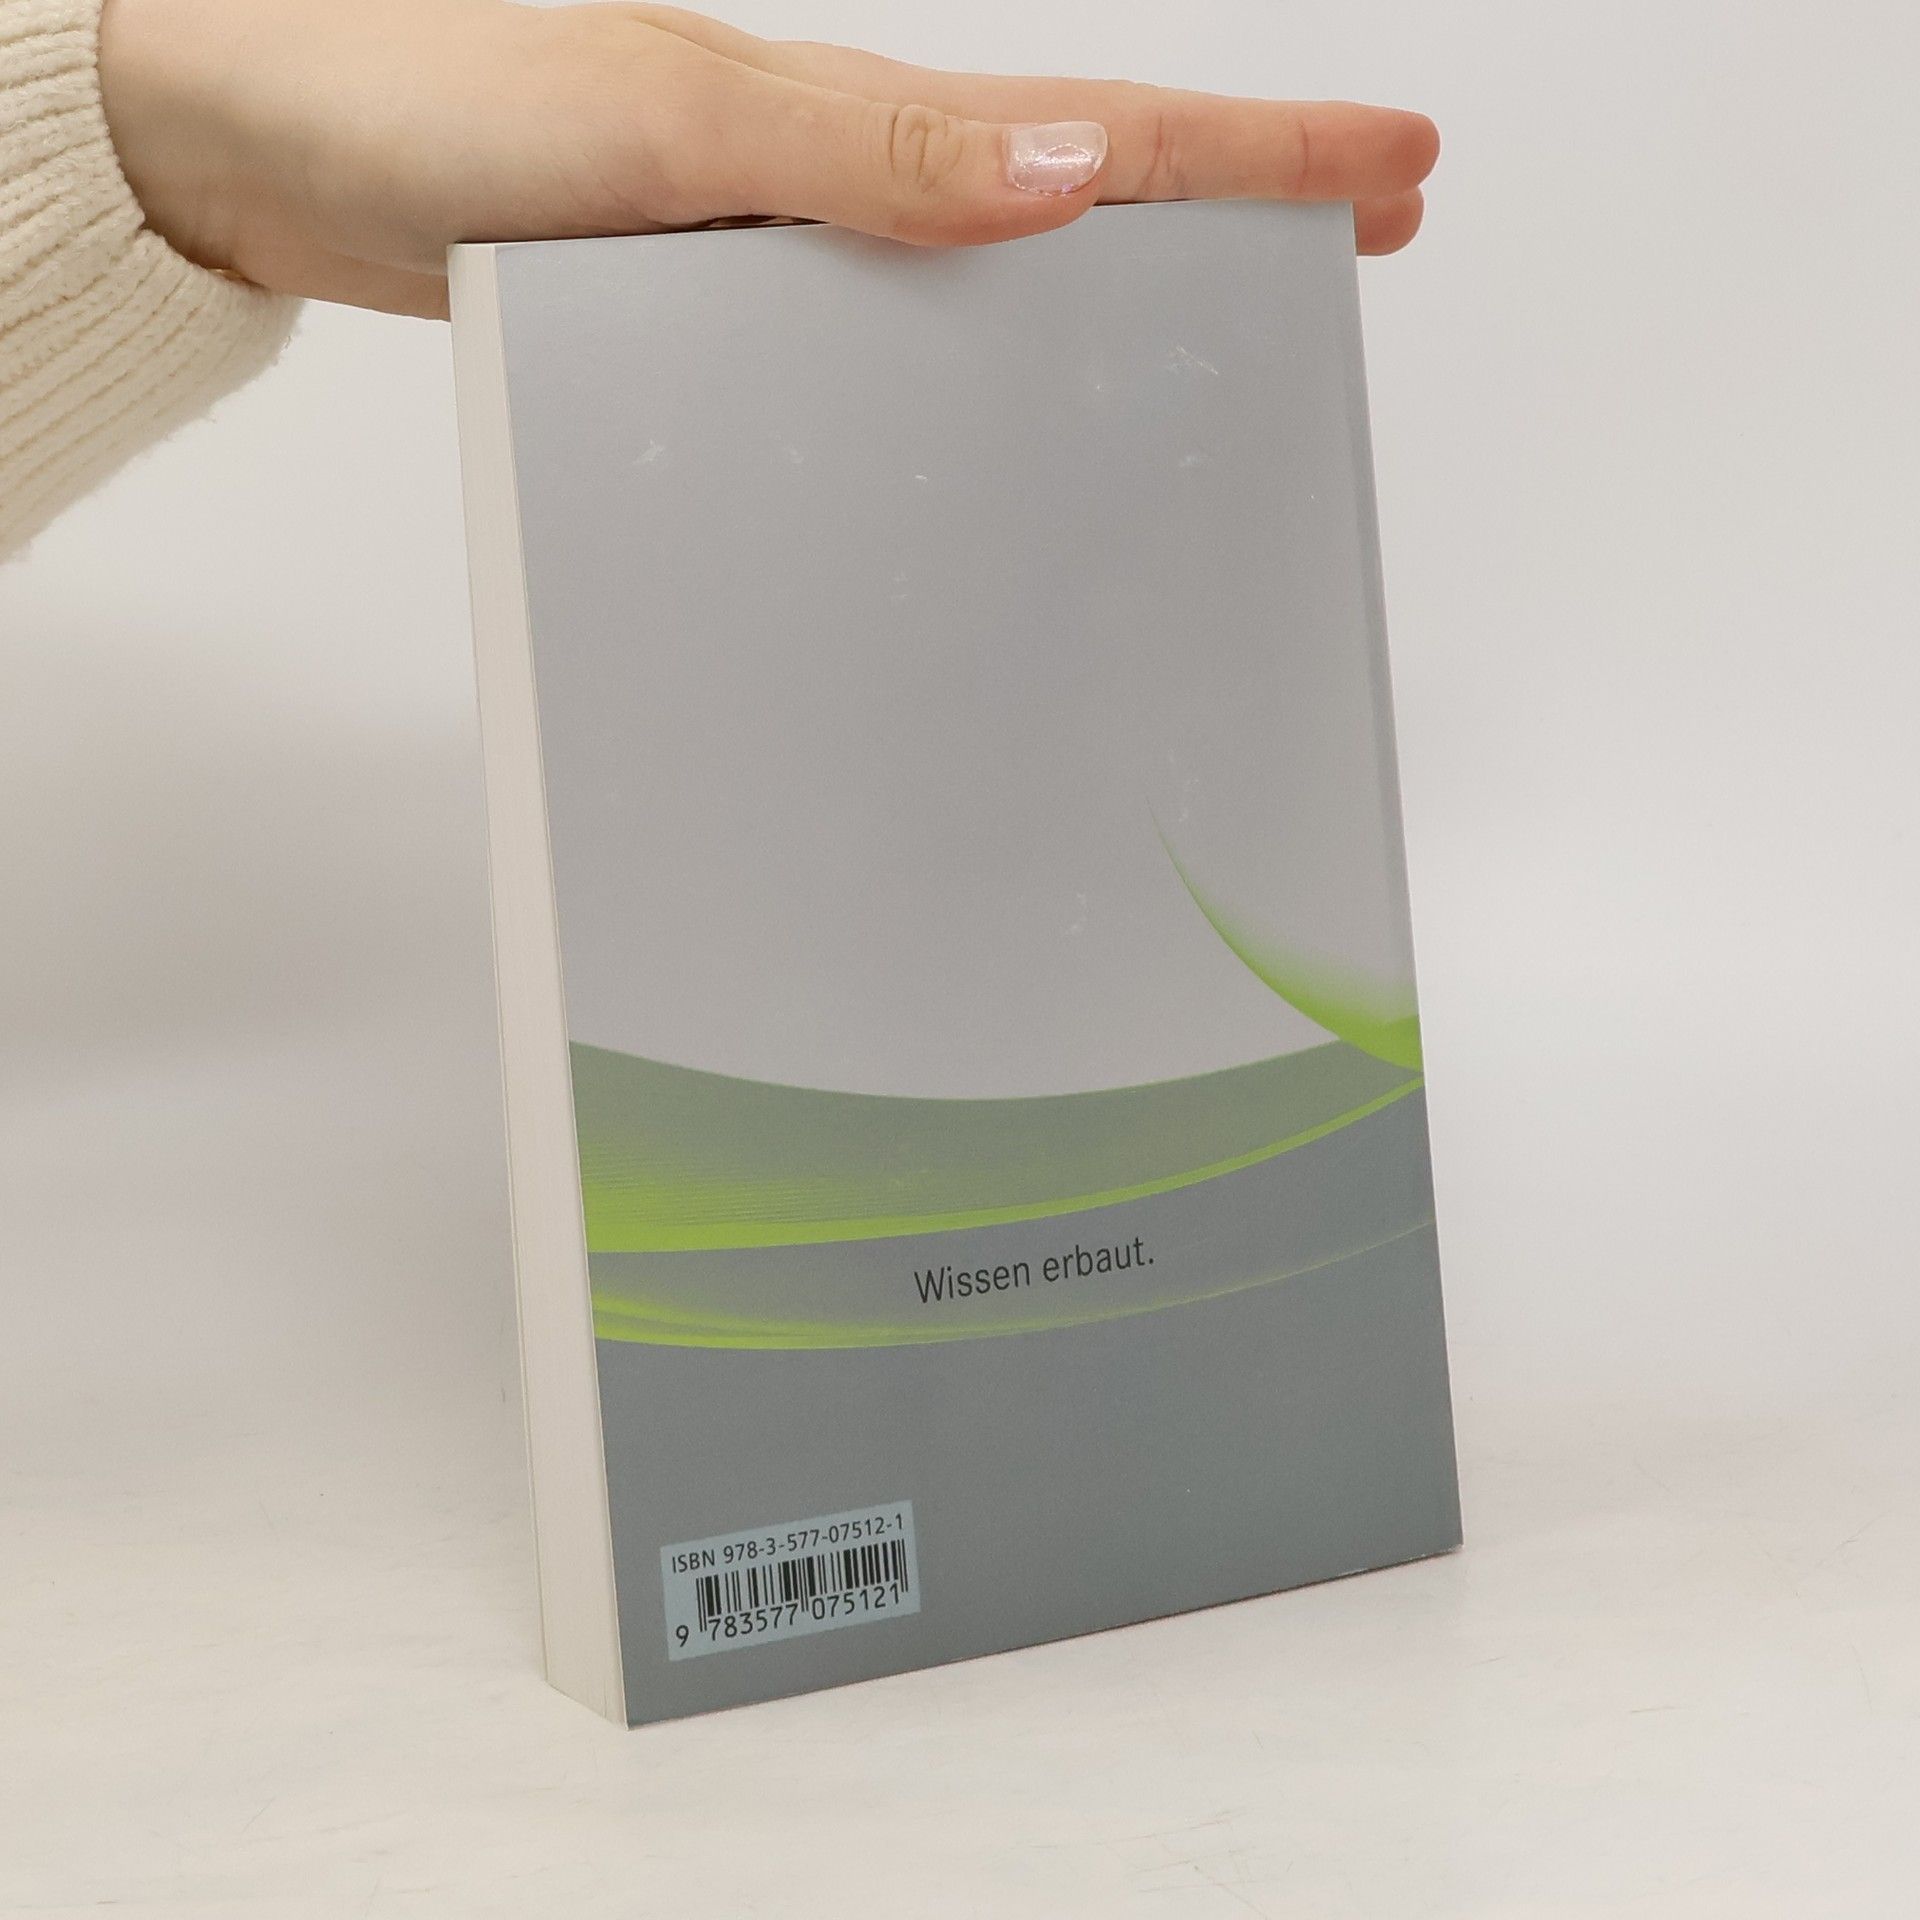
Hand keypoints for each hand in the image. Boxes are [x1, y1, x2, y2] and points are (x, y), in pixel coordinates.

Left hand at [99, 0, 1438, 318]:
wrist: (265, 147)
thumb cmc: (427, 101)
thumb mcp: (672, 125)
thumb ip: (862, 156)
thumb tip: (1055, 176)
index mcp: (855, 120)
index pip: (1104, 134)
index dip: (1262, 154)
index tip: (1397, 166)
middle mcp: (837, 177)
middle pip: (1077, 194)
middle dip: (1237, 208)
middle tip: (1367, 224)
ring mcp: (783, 242)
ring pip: (989, 271)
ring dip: (1115, 288)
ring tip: (1221, 323)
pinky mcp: (712, 302)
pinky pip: (880, 333)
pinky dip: (967, 356)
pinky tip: (989, 396)